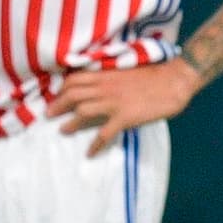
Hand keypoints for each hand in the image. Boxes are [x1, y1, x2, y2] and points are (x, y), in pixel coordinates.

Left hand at [47, 58, 199, 156]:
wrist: (174, 80)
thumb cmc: (155, 73)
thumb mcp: (128, 69)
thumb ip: (112, 76)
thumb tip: (101, 83)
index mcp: (106, 74)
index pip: (74, 79)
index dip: (62, 88)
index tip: (57, 96)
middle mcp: (105, 87)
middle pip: (72, 95)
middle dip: (57, 105)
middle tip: (48, 114)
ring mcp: (114, 103)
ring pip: (82, 112)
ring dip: (70, 123)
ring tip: (62, 130)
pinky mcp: (125, 117)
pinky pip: (104, 134)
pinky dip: (95, 145)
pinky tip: (90, 153)